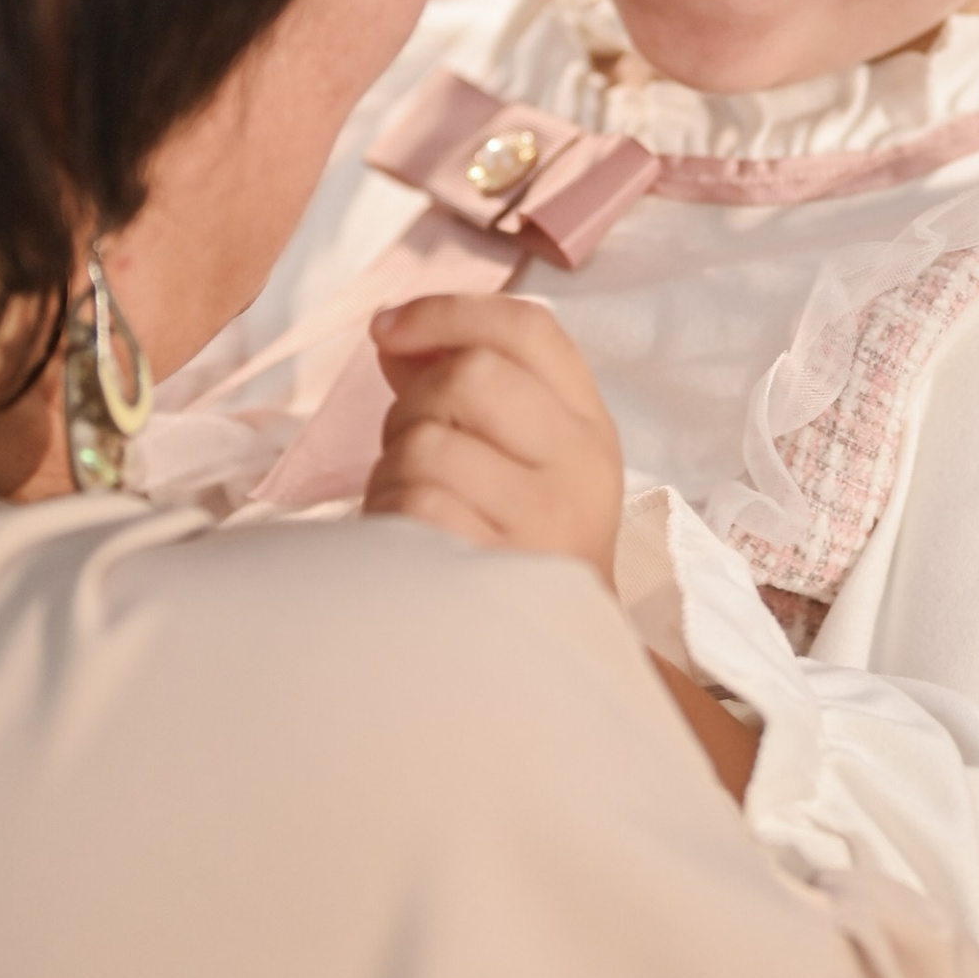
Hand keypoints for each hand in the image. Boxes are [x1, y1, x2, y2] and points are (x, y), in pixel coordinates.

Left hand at [362, 293, 623, 584]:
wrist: (554, 665)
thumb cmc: (515, 544)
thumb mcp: (523, 458)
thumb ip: (470, 384)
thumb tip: (394, 333)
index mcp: (589, 428)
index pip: (529, 331)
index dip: (448, 312)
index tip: (388, 330)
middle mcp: (580, 468)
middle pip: (471, 375)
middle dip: (414, 403)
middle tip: (412, 446)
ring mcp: (545, 522)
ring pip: (428, 442)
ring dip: (396, 471)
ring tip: (418, 510)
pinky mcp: (499, 572)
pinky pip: (413, 506)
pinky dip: (391, 518)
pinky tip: (412, 548)